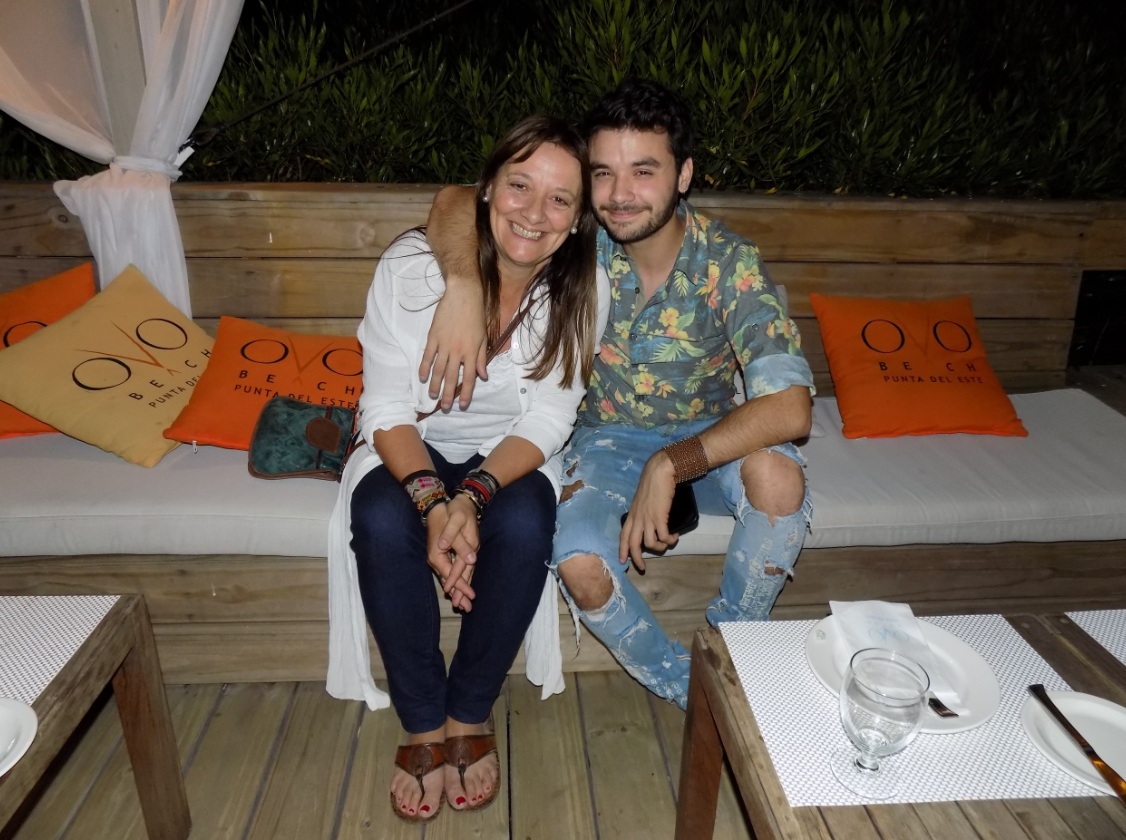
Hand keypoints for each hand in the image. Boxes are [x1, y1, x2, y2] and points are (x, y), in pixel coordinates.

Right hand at [419, 278, 487, 410]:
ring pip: (438, 369)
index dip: (466, 393)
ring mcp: (444, 344)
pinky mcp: (433, 337)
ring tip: (432, 396)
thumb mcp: (483, 337)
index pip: (469, 377)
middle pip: (452, 377)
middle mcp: (458, 351)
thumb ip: (481, 358)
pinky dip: (424, 367)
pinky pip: (428, 356)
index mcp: (472, 352)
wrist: (463, 295)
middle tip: (444, 407)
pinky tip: (422, 377)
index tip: (463, 405)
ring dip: (435, 384)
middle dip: (448, 394)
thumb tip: (483, 376)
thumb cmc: (476, 315)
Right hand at [425, 500, 479, 609]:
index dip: (462, 586)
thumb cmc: (447, 514)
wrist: (437, 507)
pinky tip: (459, 590)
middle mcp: (436, 559)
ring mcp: (438, 559)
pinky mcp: (442, 557)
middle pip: (448, 581)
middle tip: (468, 609)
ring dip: (456, 591)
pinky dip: (454, 582)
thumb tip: (470, 559)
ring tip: (463, 606)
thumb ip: (460, 543)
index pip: (451, 574)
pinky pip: (449, 573)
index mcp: (437, 554)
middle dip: (458, 595)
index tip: (471, 596)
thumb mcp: (455, 524)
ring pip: (448, 579)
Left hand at [618, 452, 678, 570]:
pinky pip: (663, 537)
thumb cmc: (652, 484)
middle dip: (637, 559)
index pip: (623, 536)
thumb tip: (648, 523)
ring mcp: (648, 518)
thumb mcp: (642, 501)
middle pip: (633, 544)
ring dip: (661, 547)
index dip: (622, 549)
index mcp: (632, 515)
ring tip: (669, 542)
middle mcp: (637, 519)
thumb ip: (643, 512)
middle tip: (643, 567)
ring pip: (650, 543)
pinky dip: (670, 540)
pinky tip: (675, 536)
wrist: (659, 473)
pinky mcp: (659, 517)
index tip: (622, 561)